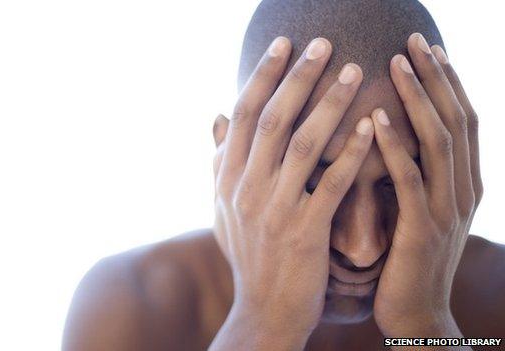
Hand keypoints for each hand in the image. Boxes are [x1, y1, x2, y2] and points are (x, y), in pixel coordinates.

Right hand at [209, 36, 372, 349]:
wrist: (263, 309)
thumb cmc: (248, 253)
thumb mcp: (222, 206)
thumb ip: (220, 160)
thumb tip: (217, 116)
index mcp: (227, 178)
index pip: (244, 115)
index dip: (263, 76)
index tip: (283, 45)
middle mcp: (246, 188)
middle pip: (273, 120)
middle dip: (298, 77)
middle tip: (323, 44)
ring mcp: (274, 210)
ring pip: (304, 145)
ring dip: (330, 105)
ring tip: (355, 72)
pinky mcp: (305, 232)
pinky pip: (331, 184)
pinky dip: (351, 154)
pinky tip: (370, 128)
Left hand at [371, 33, 481, 339]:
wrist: (415, 314)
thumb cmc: (408, 259)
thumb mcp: (420, 210)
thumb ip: (415, 174)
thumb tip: (391, 134)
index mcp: (464, 184)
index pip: (461, 120)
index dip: (447, 82)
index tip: (427, 48)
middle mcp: (463, 191)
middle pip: (455, 120)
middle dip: (436, 77)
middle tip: (415, 39)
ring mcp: (446, 210)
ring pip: (438, 141)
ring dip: (419, 98)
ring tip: (397, 62)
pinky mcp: (422, 230)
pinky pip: (410, 179)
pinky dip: (395, 144)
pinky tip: (376, 117)